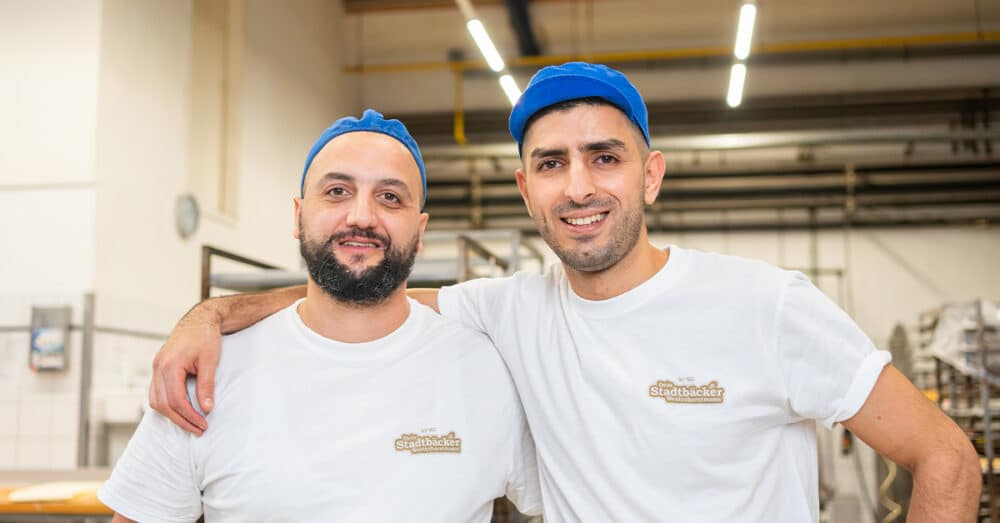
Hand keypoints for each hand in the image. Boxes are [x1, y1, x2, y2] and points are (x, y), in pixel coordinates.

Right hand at [149, 305, 221, 435]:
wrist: (199, 320)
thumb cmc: (206, 337)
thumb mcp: (210, 360)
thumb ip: (207, 385)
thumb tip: (206, 409)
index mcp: (170, 365)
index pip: (176, 400)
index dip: (189, 416)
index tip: (203, 425)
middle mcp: (158, 367)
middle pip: (163, 404)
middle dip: (181, 420)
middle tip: (198, 430)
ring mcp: (156, 367)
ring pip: (155, 401)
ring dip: (171, 415)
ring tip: (190, 423)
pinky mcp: (158, 368)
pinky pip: (156, 393)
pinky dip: (166, 404)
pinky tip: (180, 411)